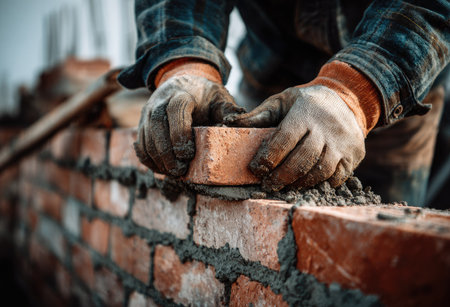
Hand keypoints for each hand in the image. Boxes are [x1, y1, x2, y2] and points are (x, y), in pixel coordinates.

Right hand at [134, 75, 244, 175]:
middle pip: (156, 126)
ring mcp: (148, 112)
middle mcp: (160, 101)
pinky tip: (162, 169)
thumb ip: (228, 111)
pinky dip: (148, 159)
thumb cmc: (205, 95)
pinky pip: (140, 144)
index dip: (179, 134)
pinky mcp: (142, 124)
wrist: (183, 81)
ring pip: (145, 137)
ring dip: (157, 159)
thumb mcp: (220, 98)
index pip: (176, 111)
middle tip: (180, 171)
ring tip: (173, 174)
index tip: (188, 154)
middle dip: (166, 153)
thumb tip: (237, 125)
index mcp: (182, 94)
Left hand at [225, 85, 365, 190]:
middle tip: (268, 184)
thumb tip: (230, 123)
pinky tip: (307, 183)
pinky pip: (337, 176)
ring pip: (320, 170)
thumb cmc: (305, 103)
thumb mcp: (281, 101)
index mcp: (305, 113)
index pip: (284, 139)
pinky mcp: (354, 154)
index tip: (256, 169)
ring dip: (300, 183)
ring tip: (285, 186)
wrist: (346, 99)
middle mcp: (326, 128)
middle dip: (282, 176)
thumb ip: (259, 114)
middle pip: (302, 159)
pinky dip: (321, 184)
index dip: (268, 157)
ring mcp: (343, 142)